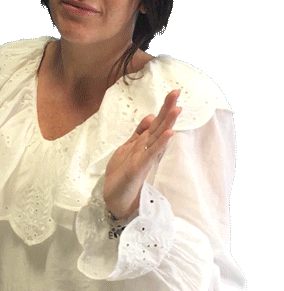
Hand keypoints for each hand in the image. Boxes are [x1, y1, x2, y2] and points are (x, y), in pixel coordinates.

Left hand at [103, 89, 181, 218]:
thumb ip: (138, 134)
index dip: (164, 109)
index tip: (174, 93)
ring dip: (167, 123)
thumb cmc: (121, 174)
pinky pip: (150, 154)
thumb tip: (150, 116)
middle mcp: (146, 150)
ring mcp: (144, 158)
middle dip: (167, 110)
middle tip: (177, 93)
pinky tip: (169, 133)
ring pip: (157, 138)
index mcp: (143, 144)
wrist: (114, 197)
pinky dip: (160, 144)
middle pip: (159, 127)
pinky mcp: (139, 168)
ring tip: (177, 109)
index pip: (156, 123)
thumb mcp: (127, 148)